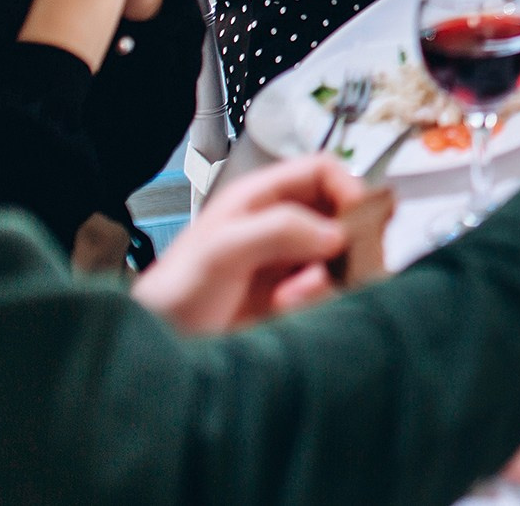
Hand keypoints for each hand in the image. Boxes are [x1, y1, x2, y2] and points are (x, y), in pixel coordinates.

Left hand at [131, 157, 364, 333]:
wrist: (162, 349)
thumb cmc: (174, 294)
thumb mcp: (221, 249)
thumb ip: (278, 229)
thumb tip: (334, 232)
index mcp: (261, 198)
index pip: (324, 170)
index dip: (347, 187)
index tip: (357, 219)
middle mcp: (282, 225)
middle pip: (343, 212)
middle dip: (347, 239)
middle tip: (340, 260)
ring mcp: (291, 261)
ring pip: (344, 254)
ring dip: (331, 275)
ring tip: (295, 294)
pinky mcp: (296, 296)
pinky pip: (332, 289)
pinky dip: (321, 299)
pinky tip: (287, 308)